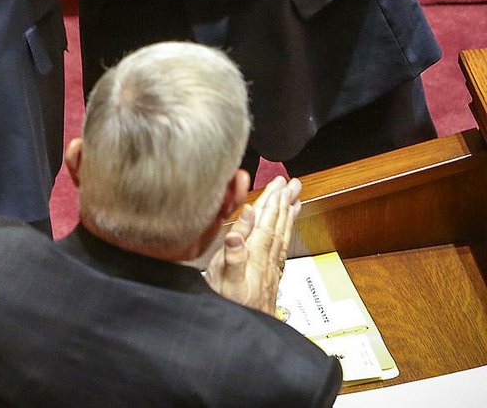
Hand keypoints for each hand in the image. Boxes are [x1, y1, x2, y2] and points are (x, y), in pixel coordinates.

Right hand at [204, 175, 301, 313]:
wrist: (246, 335)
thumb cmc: (230, 308)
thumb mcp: (223, 278)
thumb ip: (234, 249)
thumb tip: (244, 217)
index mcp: (253, 255)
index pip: (266, 222)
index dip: (272, 201)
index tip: (279, 183)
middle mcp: (264, 260)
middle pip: (277, 226)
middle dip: (284, 202)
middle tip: (292, 183)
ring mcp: (269, 269)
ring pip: (281, 236)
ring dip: (288, 216)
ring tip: (295, 199)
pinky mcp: (269, 277)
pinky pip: (281, 249)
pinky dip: (285, 234)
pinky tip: (286, 229)